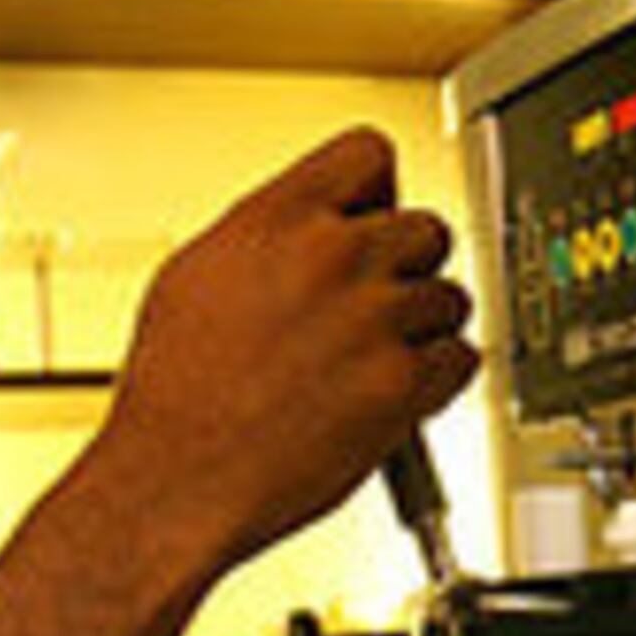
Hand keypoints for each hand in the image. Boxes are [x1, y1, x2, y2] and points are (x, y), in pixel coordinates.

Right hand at [95, 130, 479, 574]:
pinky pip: (461, 358)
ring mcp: (372, 319)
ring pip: (449, 297)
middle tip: (375, 308)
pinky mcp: (401, 384)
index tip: (376, 213)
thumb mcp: (196, 275)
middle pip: (425, 228)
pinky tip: (394, 392)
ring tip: (373, 361)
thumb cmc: (175, 396)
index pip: (368, 153)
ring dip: (423, 330)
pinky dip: (437, 379)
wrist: (175, 481)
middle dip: (407, 269)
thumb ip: (268, 236)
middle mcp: (329, 258)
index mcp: (275, 221)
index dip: (379, 190)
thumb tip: (314, 222)